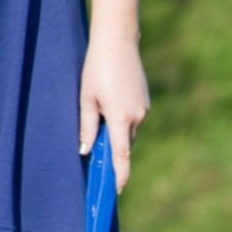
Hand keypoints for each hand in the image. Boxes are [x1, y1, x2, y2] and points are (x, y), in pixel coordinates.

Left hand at [78, 35, 149, 191]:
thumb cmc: (96, 68)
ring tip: (100, 113)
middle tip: (97, 152)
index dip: (120, 175)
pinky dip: (122, 120)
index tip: (117, 190)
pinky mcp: (145, 101)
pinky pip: (133, 119)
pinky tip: (111, 102)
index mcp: (120, 118)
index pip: (122, 155)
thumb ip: (87, 127)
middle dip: (113, 150)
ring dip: (116, 132)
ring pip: (129, 131)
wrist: (118, 41)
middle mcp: (137, 116)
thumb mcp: (86, 98)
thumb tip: (86, 151)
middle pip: (125, 144)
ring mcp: (144, 108)